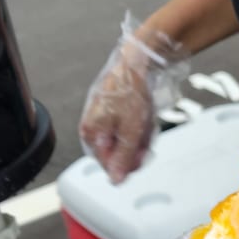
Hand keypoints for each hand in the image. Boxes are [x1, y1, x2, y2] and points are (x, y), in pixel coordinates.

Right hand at [78, 12, 187, 183]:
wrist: (141, 58)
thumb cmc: (131, 89)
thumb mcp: (131, 131)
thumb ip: (123, 158)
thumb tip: (116, 180)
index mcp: (91, 131)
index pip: (106, 163)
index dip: (126, 164)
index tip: (141, 157)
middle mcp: (95, 124)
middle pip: (116, 152)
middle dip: (134, 148)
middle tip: (145, 138)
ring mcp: (107, 116)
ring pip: (126, 140)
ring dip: (140, 136)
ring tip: (146, 121)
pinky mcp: (118, 109)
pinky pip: (131, 127)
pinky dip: (141, 126)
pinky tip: (146, 116)